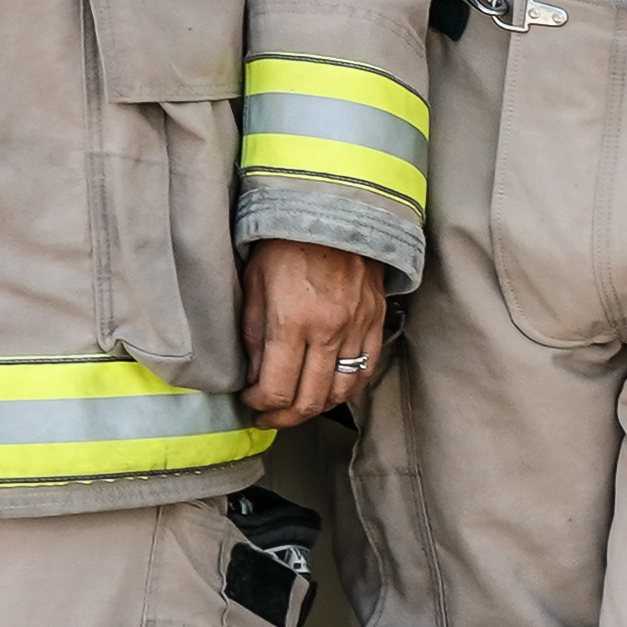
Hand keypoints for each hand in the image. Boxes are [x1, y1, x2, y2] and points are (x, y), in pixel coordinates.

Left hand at [238, 240, 391, 429]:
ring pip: (341, 393)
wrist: (331, 209)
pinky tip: (330, 390)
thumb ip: (253, 337)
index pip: (277, 391)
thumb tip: (255, 378)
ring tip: (298, 406)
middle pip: (310, 401)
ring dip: (317, 408)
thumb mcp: (254, 286)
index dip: (260, 406)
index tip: (250, 402)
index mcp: (292, 322)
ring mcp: (357, 328)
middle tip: (269, 417)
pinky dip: (348, 389)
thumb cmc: (285, 243)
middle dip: (284, 418)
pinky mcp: (375, 321)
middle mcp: (329, 331)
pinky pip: (366, 370)